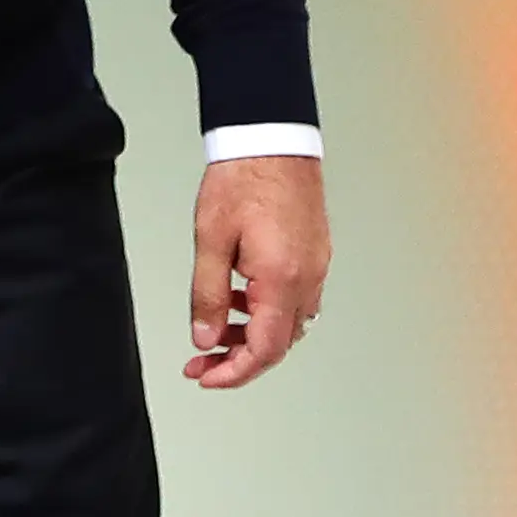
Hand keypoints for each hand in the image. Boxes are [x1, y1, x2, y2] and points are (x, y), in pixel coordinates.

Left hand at [183, 154, 329, 388]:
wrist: (271, 138)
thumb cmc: (242, 178)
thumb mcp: (211, 239)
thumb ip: (208, 294)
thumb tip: (205, 338)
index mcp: (281, 279)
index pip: (265, 350)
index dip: (234, 372)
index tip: (206, 377)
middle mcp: (307, 279)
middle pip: (278, 343)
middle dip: (238, 358)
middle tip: (201, 360)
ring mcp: (315, 267)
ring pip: (288, 324)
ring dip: (253, 335)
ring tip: (215, 329)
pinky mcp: (314, 254)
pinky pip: (295, 299)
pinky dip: (267, 311)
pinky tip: (240, 299)